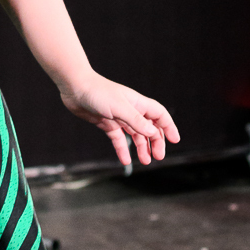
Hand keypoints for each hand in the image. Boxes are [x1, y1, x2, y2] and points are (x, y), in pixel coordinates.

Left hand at [60, 76, 179, 167]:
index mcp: (138, 103)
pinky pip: (118, 139)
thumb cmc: (98, 92)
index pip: (159, 115)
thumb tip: (153, 132)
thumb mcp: (119, 107)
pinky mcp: (107, 124)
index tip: (175, 140)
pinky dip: (123, 149)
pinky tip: (125, 160)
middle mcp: (130, 110)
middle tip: (158, 156)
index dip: (168, 126)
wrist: (75, 88)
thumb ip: (136, 121)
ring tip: (145, 161)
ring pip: (135, 135)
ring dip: (142, 147)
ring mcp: (119, 117)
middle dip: (156, 142)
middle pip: (149, 127)